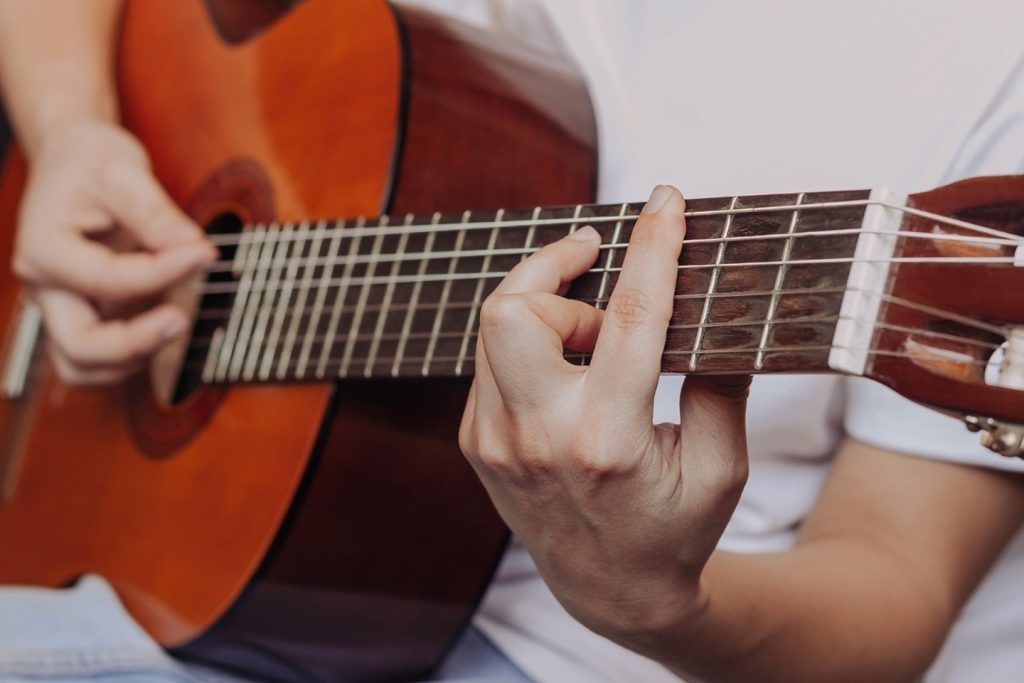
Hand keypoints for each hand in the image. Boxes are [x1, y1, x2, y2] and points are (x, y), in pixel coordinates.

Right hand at [12, 119, 216, 384]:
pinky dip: (135, 355)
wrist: (74, 160)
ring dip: (136, 358)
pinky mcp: (85, 315)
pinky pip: (101, 361)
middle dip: (137, 343)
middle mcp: (45, 287)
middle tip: (184, 318)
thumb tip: (192, 246)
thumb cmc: (92, 162)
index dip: (162, 272)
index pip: (106, 280)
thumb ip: (155, 212)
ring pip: (85, 368)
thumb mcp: (123, 171)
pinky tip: (168, 320)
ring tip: (179, 319)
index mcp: (44, 248)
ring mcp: (62, 307)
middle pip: (80, 347)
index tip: (205, 253)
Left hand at [460, 185, 750, 644]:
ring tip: (594, 335)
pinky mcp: (476, 443)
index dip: (652, 247)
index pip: (628, 319)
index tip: (666, 200)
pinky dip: (530, 343)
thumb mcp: (722, 467)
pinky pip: (491, 361)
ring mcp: (495, 441)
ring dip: (548, 307)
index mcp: (607, 443)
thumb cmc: (675, 531)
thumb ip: (721, 384)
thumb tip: (725, 301)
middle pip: (515, 309)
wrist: (608, 592)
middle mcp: (537, 438)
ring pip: (496, 327)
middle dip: (555, 267)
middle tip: (598, 266)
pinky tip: (567, 367)